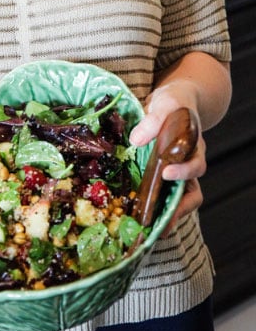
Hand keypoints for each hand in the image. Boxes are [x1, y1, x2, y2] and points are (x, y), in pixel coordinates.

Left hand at [129, 85, 205, 234]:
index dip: (183, 172)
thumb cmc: (174, 102)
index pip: (196, 167)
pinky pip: (159, 195)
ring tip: (146, 228)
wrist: (174, 103)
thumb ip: (154, 118)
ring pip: (175, 201)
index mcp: (194, 148)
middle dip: (176, 212)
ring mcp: (175, 173)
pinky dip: (150, 205)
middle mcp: (187, 165)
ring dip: (162, 215)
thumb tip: (137, 140)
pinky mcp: (160, 176)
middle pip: (190, 196)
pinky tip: (134, 213)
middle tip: (159, 224)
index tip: (167, 173)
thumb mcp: (166, 102)